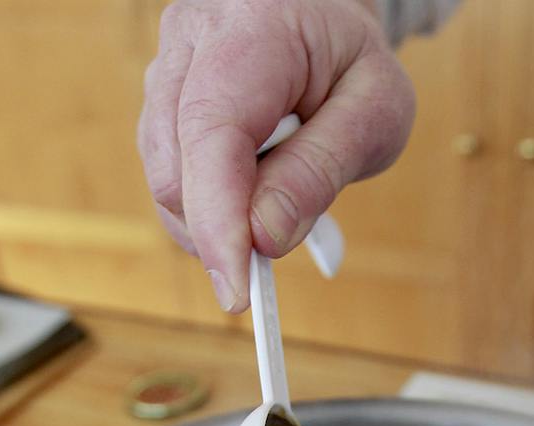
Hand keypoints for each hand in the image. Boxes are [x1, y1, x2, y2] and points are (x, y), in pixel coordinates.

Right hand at [138, 0, 414, 312]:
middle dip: (222, 230)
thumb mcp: (375, 110)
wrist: (321, 17)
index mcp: (251, 29)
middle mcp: (190, 43)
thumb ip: (322, 170)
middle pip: (177, 168)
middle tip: (278, 248)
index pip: (211, 134)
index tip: (238, 291)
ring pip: (166, 180)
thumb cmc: (352, 60)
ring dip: (217, 219)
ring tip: (277, 199)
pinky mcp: (158, 106)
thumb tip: (264, 239)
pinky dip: (209, 206)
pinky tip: (250, 194)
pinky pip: (170, 177)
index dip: (218, 219)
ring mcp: (164, 73)